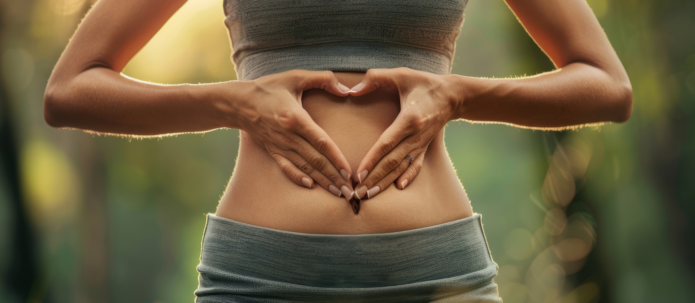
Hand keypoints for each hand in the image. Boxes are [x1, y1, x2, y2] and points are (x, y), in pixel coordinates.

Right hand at [235, 70, 354, 199]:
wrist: (238, 102)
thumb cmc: (269, 88)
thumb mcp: (295, 76)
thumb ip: (323, 79)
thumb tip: (346, 89)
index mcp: (296, 119)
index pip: (321, 142)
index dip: (336, 158)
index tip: (348, 172)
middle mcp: (288, 136)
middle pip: (316, 160)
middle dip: (334, 177)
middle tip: (350, 192)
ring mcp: (280, 145)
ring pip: (305, 167)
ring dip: (322, 181)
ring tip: (338, 193)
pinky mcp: (273, 151)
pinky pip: (286, 167)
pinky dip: (298, 178)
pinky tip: (310, 186)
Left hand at [348, 68, 458, 198]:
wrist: (453, 95)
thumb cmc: (424, 83)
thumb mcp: (401, 74)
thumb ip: (375, 78)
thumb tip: (352, 90)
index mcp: (409, 119)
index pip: (387, 143)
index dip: (372, 159)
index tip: (359, 174)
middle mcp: (416, 135)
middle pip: (392, 162)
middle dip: (374, 179)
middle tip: (357, 193)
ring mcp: (422, 143)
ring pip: (402, 167)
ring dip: (385, 182)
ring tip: (369, 195)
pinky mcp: (425, 147)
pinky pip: (416, 165)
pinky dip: (408, 177)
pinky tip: (399, 188)